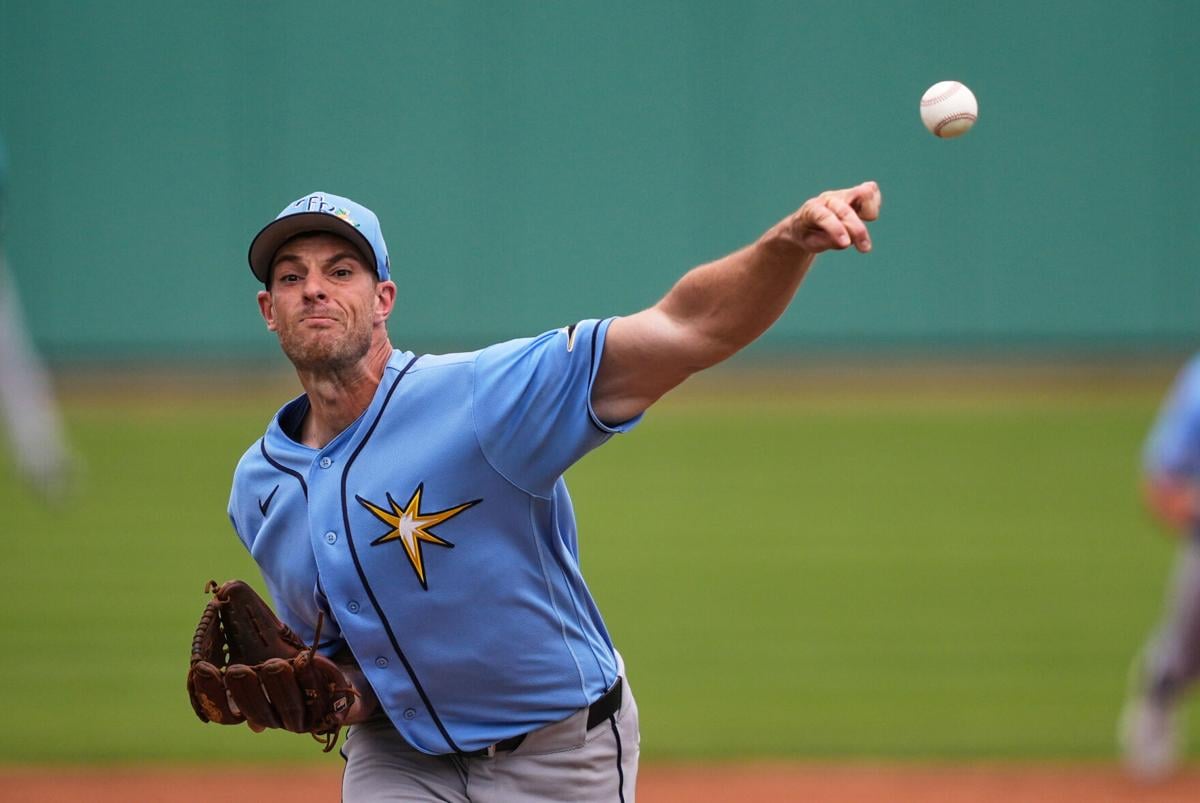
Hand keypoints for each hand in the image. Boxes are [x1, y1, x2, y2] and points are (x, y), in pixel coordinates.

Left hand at [761, 181, 880, 255]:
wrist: (806, 224)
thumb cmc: (809, 235)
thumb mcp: (810, 243)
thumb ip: (826, 241)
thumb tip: (847, 240)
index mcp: (811, 210)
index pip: (823, 216)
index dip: (836, 229)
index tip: (845, 244)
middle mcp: (828, 199)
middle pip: (845, 209)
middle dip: (857, 229)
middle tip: (865, 249)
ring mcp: (843, 193)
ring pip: (864, 192)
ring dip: (870, 212)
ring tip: (864, 227)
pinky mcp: (856, 193)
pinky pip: (871, 190)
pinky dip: (874, 205)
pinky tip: (866, 217)